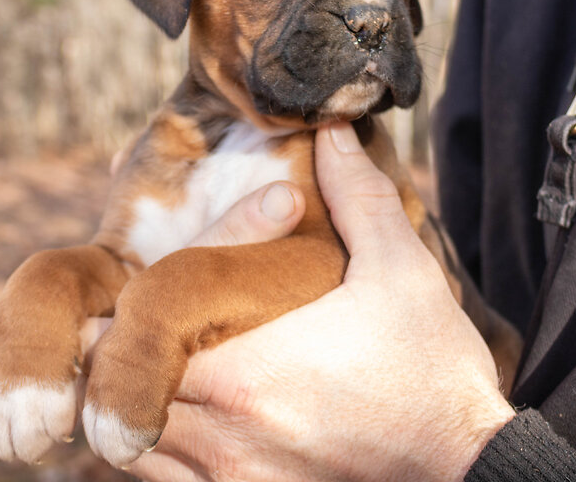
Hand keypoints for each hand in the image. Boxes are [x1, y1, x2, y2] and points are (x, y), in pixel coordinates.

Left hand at [92, 122, 514, 480]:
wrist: (467, 470)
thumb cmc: (432, 371)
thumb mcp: (402, 273)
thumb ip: (357, 197)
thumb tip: (330, 128)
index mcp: (242, 370)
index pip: (126, 342)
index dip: (117, 313)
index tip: (133, 292)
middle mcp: (221, 436)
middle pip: (108, 397)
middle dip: (114, 356)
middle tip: (134, 323)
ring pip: (127, 450)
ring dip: (129, 406)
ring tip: (153, 367)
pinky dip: (160, 452)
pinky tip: (191, 417)